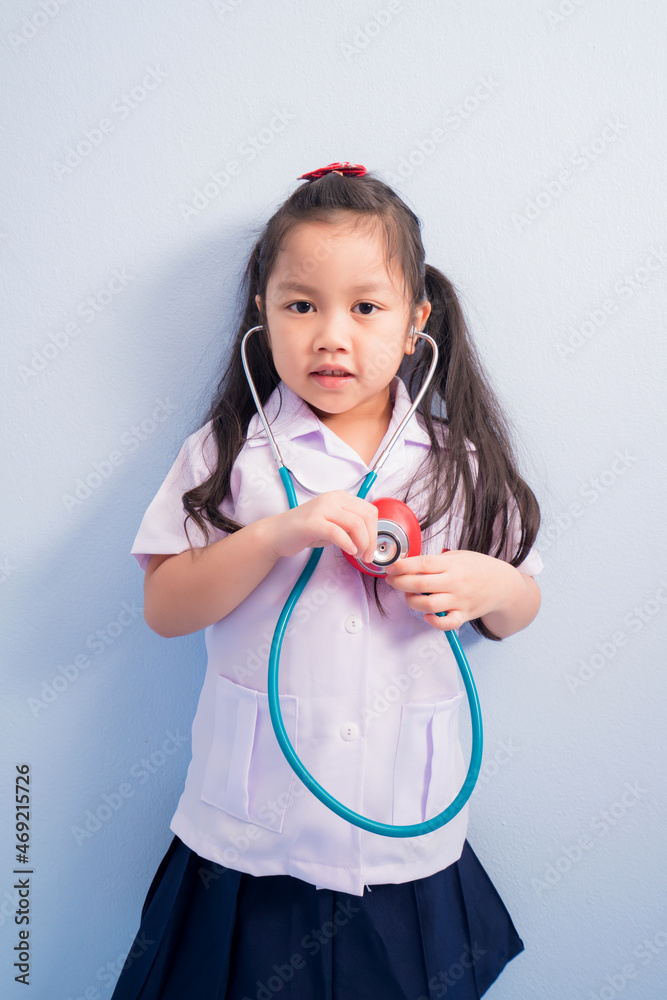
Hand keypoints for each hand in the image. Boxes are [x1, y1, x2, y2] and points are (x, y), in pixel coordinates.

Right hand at [264, 490, 377, 561]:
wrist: (278, 533)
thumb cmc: (306, 530)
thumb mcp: (334, 523)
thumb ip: (351, 525)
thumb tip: (371, 537)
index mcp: (340, 497)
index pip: (369, 511)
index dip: (375, 531)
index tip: (372, 547)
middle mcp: (333, 499)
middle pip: (366, 517)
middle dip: (371, 539)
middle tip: (367, 555)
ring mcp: (322, 509)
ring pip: (355, 524)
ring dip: (362, 543)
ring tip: (356, 554)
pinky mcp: (313, 522)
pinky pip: (337, 532)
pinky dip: (348, 544)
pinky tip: (349, 551)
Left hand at [384, 550, 520, 631]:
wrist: (503, 585)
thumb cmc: (478, 568)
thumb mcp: (457, 556)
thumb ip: (435, 561)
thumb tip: (408, 566)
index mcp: (452, 565)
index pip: (423, 564)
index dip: (402, 566)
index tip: (391, 567)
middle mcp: (455, 583)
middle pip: (420, 585)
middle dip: (400, 583)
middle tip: (392, 581)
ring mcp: (459, 600)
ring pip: (428, 605)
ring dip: (412, 601)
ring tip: (410, 595)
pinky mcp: (463, 615)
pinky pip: (446, 624)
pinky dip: (433, 622)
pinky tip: (427, 614)